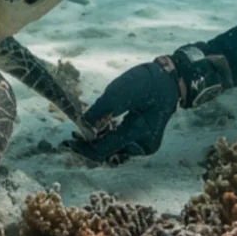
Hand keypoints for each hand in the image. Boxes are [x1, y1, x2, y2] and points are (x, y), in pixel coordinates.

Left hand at [61, 58, 179, 165]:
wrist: (168, 82)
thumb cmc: (147, 82)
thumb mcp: (121, 89)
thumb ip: (103, 108)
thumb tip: (82, 125)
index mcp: (141, 132)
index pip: (105, 149)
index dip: (84, 147)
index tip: (68, 141)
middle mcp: (144, 145)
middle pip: (108, 153)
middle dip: (88, 145)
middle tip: (69, 137)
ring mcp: (144, 146)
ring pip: (113, 150)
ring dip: (97, 141)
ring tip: (81, 131)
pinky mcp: (142, 143)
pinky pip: (119, 145)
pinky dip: (107, 138)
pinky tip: (98, 128)